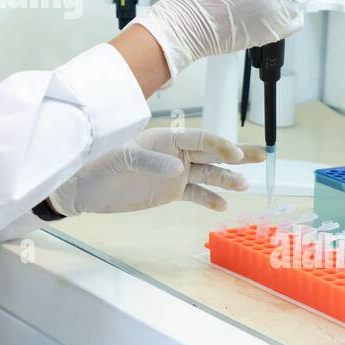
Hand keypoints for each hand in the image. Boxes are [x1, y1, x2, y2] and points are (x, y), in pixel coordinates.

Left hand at [47, 127, 265, 216]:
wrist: (83, 187)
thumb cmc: (98, 163)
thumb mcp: (120, 159)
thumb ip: (149, 162)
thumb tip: (177, 169)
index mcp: (164, 139)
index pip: (198, 139)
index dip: (218, 145)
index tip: (234, 154)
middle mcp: (174, 154)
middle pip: (211, 153)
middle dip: (236, 155)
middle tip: (261, 156)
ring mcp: (174, 173)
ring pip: (208, 174)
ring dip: (227, 179)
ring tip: (244, 185)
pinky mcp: (169, 192)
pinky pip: (195, 194)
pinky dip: (210, 199)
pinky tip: (223, 205)